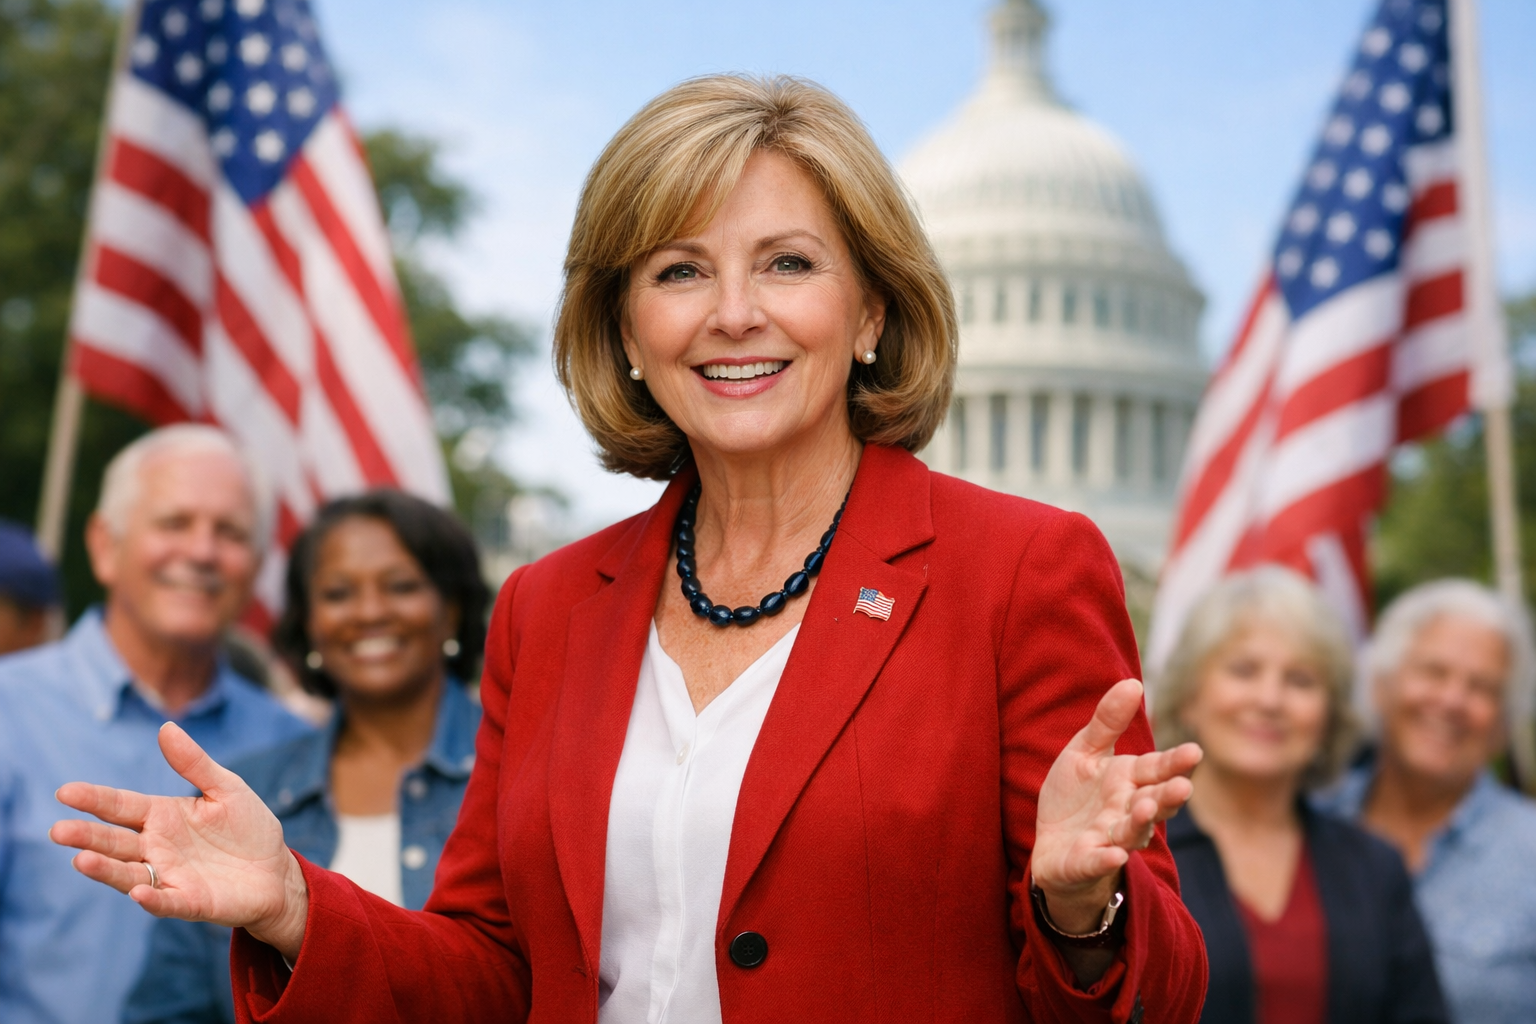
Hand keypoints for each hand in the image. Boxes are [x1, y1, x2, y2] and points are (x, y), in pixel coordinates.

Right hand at [49, 722, 308, 960]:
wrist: (277, 870)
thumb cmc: (248, 828)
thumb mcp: (226, 788)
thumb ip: (194, 763)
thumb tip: (165, 727)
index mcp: (162, 816)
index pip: (120, 806)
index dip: (94, 799)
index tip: (65, 792)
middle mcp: (157, 847)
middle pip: (115, 841)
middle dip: (87, 836)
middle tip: (58, 830)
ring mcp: (170, 876)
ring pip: (129, 874)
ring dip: (106, 869)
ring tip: (81, 860)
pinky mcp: (190, 901)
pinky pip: (166, 901)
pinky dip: (152, 898)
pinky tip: (138, 893)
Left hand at [1032, 678, 1200, 932]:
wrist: (1052, 846)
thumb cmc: (1075, 798)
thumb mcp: (1085, 753)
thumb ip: (1108, 722)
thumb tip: (1133, 682)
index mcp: (1129, 781)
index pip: (1156, 769)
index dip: (1174, 762)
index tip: (1195, 751)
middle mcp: (1126, 811)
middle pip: (1154, 803)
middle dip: (1168, 796)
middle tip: (1183, 786)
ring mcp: (1109, 839)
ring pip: (1131, 832)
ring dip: (1140, 822)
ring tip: (1146, 808)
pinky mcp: (1085, 862)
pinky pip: (1097, 860)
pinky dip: (1105, 858)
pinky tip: (1114, 854)